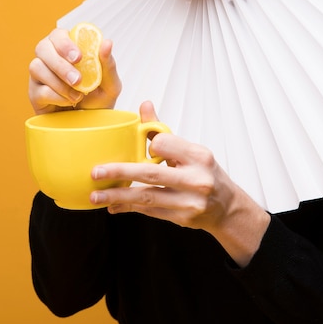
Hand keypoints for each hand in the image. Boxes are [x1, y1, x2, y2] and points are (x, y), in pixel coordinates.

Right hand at [28, 28, 121, 113]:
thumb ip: (108, 64)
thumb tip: (106, 42)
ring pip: (36, 67)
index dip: (64, 43)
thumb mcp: (110, 84)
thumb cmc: (99, 100)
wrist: (90, 125)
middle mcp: (51, 58)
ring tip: (78, 96)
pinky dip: (56, 96)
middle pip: (42, 47)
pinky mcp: (34, 93)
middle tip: (77, 80)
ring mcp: (40, 75)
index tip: (78, 57)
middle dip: (60, 64)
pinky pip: (38, 89)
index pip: (58, 34)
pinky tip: (68, 102)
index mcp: (68, 49)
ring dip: (59, 82)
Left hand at [90, 101, 269, 265]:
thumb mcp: (190, 150)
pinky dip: (128, 208)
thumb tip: (144, 105)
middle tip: (95, 172)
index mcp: (198, 156)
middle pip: (151, 173)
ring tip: (96, 195)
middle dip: (120, 172)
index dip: (151, 145)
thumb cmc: (204, 172)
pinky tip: (112, 205)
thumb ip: (163, 130)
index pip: (164, 145)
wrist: (226, 207)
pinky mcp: (182, 218)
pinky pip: (150, 212)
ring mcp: (190, 201)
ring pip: (147, 197)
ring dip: (118, 195)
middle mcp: (196, 179)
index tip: (146, 148)